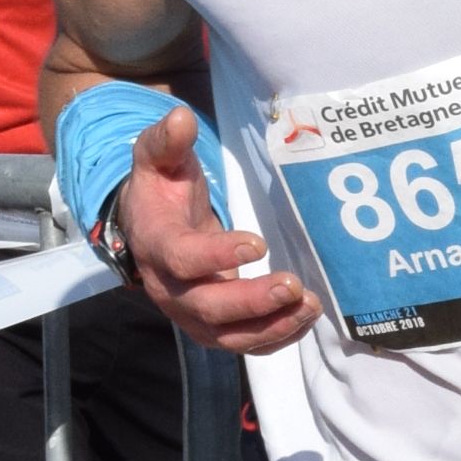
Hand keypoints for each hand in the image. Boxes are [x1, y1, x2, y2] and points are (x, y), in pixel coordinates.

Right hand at [115, 104, 317, 355]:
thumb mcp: (157, 160)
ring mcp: (190, 313)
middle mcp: (169, 288)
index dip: (217, 256)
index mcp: (156, 245)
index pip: (183, 259)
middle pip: (208, 308)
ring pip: (228, 337)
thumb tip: (181, 117)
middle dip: (252, 301)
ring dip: (271, 326)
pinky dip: (276, 336)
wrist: (150, 227)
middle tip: (294, 284)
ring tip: (310, 305)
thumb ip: (167, 141)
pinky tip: (305, 318)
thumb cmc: (161, 190)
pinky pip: (243, 343)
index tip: (257, 243)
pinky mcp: (212, 326)